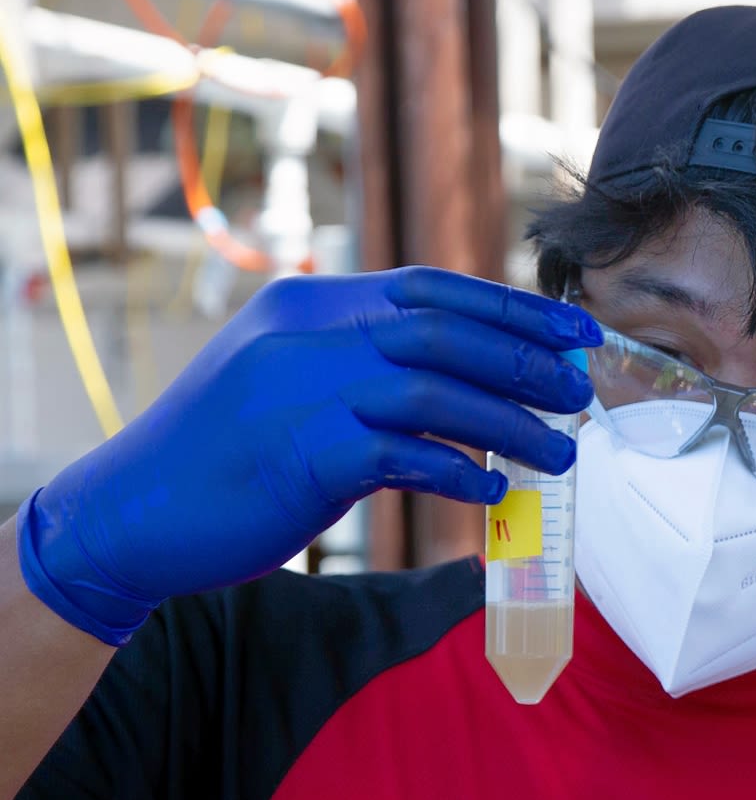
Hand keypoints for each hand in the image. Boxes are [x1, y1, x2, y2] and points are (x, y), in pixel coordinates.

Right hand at [15, 266, 597, 643]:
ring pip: (437, 390)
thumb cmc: (228, 454)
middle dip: (526, 359)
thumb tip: (474, 380)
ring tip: (562, 454)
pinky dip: (462, 472)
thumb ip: (367, 367)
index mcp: (309, 305)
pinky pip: (407, 455)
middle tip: (579, 393)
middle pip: (446, 331)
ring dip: (513, 424)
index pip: (431, 288)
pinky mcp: (303, 455)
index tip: (574, 332)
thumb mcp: (294, 382)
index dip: (513, 306)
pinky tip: (495, 492)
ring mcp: (302, 392)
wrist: (132, 511)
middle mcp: (306, 335)